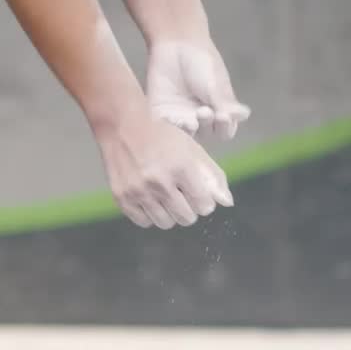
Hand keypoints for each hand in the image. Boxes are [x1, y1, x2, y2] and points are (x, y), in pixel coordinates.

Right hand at [94, 107, 233, 228]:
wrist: (122, 126)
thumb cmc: (162, 136)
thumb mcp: (192, 149)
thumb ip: (212, 176)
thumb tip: (228, 203)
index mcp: (181, 167)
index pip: (204, 206)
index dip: (204, 202)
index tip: (199, 195)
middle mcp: (159, 182)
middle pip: (186, 218)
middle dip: (189, 210)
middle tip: (182, 197)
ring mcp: (138, 191)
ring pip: (165, 223)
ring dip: (170, 214)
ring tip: (166, 198)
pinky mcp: (122, 197)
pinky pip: (144, 222)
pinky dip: (150, 216)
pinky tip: (151, 200)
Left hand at [146, 39, 249, 140]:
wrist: (176, 44)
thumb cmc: (200, 62)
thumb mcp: (215, 83)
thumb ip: (225, 103)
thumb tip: (244, 115)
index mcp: (218, 111)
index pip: (225, 130)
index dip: (225, 127)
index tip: (223, 116)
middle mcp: (200, 118)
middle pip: (207, 134)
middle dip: (208, 125)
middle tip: (204, 111)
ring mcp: (181, 117)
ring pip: (187, 135)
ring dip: (191, 130)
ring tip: (192, 120)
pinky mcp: (161, 115)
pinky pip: (166, 129)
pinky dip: (172, 128)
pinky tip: (177, 120)